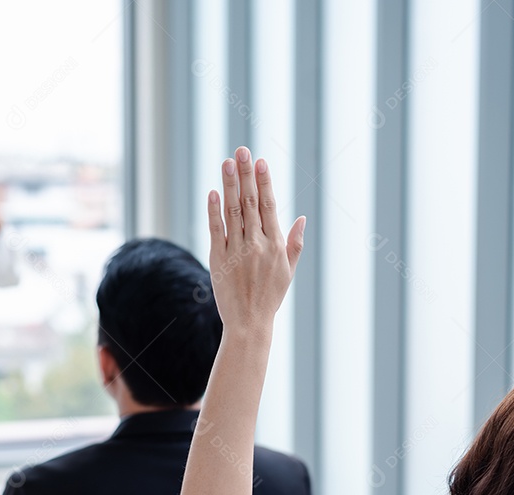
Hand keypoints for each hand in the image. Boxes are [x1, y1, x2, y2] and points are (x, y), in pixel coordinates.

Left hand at [207, 147, 304, 332]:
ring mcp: (237, 251)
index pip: (269, 205)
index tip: (260, 161)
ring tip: (227, 163)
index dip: (264, 181)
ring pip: (233, 212)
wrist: (249, 323)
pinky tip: (213, 192)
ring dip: (230, 185)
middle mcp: (258, 245)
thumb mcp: (288, 271)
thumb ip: (294, 243)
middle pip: (250, 202)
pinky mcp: (219, 260)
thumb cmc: (270, 297)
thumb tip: (301, 218)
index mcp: (276, 245)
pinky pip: (216, 230)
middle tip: (241, 151)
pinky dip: (214, 211)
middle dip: (246, 174)